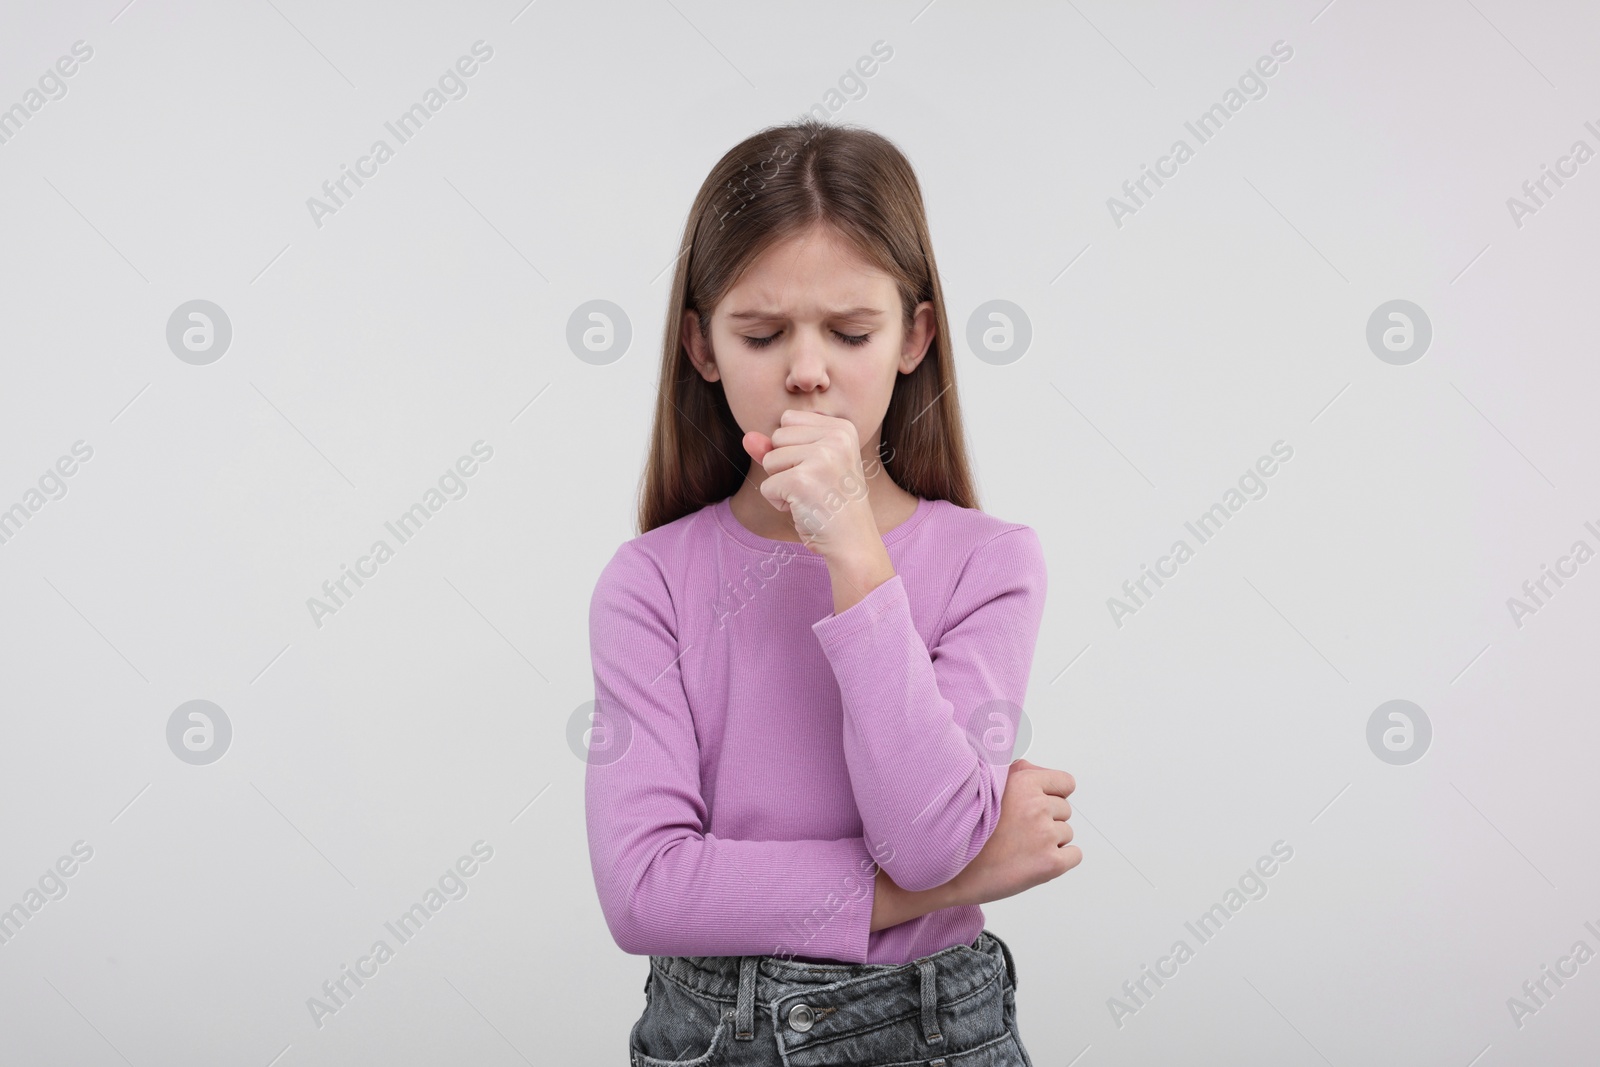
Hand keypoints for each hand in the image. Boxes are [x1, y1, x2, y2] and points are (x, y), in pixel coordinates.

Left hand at [741, 410, 878, 557]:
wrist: (852, 541)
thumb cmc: (831, 504)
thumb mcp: (808, 466)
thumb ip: (777, 448)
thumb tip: (747, 437)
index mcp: (842, 428)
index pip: (788, 420)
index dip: (793, 448)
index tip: (819, 470)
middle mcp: (836, 437)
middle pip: (777, 437)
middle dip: (784, 465)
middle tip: (814, 486)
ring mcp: (821, 458)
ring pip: (769, 460)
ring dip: (781, 484)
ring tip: (809, 497)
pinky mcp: (802, 481)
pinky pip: (767, 486)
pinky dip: (778, 502)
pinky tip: (804, 509)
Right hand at [944, 758, 1079, 907]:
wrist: (949, 868)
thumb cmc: (968, 827)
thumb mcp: (988, 785)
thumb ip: (1021, 771)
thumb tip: (1044, 772)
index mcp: (1024, 783)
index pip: (1066, 784)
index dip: (1050, 795)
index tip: (1033, 808)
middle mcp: (1037, 806)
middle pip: (1065, 810)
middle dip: (1047, 820)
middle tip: (1017, 831)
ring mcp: (1045, 836)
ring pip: (1067, 833)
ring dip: (1050, 841)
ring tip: (1019, 847)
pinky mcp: (1050, 864)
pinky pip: (1074, 855)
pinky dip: (1059, 860)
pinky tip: (1031, 861)